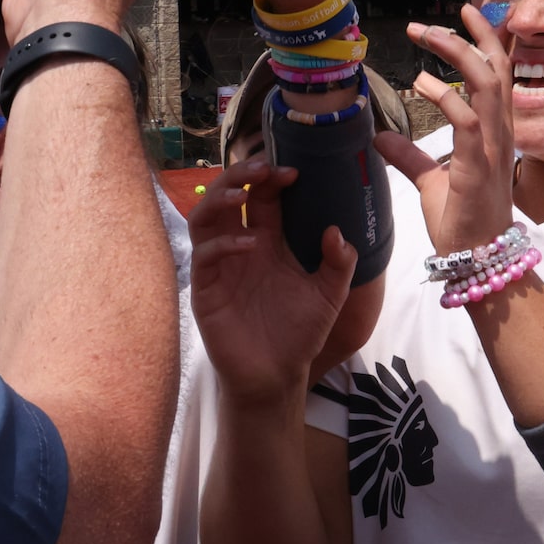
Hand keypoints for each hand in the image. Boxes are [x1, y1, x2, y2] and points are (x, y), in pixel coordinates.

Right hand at [190, 159, 358, 401]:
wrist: (278, 375)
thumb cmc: (299, 333)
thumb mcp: (330, 295)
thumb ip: (340, 263)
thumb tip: (337, 231)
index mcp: (267, 242)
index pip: (262, 197)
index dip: (272, 178)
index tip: (294, 171)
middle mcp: (240, 247)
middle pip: (226, 196)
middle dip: (240, 175)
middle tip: (263, 168)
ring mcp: (220, 267)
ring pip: (204, 218)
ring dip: (220, 199)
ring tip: (243, 194)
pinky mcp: (207, 290)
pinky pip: (204, 257)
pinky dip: (223, 244)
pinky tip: (248, 245)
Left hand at [383, 5, 515, 257]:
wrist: (477, 260)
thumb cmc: (461, 222)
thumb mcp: (431, 182)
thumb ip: (410, 157)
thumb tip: (381, 138)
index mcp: (494, 133)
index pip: (497, 74)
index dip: (485, 41)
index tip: (464, 14)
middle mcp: (500, 134)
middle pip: (497, 70)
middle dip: (471, 36)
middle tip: (439, 17)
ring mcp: (492, 149)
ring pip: (486, 85)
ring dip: (458, 55)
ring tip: (428, 37)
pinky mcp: (478, 167)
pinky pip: (468, 121)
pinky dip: (447, 97)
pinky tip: (423, 83)